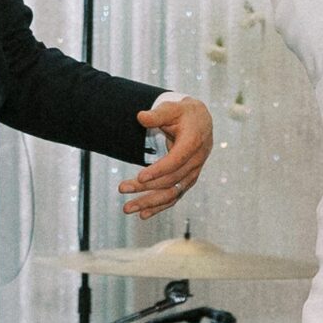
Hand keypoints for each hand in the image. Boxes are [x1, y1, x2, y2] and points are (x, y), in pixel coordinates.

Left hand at [118, 96, 213, 220]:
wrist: (201, 122)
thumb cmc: (184, 114)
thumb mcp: (172, 108)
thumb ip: (157, 114)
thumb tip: (140, 117)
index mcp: (193, 143)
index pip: (176, 161)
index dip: (159, 170)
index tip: (140, 177)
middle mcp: (196, 162)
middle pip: (170, 180)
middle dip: (145, 187)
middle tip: (122, 188)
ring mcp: (192, 174)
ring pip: (171, 193)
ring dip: (149, 202)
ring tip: (127, 208)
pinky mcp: (187, 181)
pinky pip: (174, 197)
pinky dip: (158, 207)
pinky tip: (142, 214)